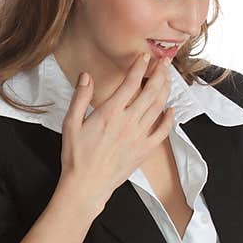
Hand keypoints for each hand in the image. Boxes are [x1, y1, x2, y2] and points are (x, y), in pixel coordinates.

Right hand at [58, 53, 173, 213]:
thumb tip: (86, 76)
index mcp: (110, 113)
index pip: (130, 83)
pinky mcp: (145, 150)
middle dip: (159, 74)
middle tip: (164, 62)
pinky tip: (171, 110)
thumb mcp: (71, 123)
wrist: (86, 185)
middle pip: (150, 92)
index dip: (140, 67)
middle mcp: (128, 122)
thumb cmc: (76, 156)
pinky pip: (163, 132)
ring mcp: (139, 136)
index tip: (145, 57)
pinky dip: (169, 119)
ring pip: (158, 107)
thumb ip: (80, 97)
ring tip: (168, 78)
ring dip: (166, 90)